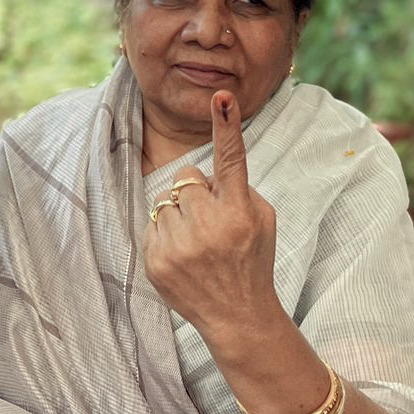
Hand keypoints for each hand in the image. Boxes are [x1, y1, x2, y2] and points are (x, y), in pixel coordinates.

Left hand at [143, 91, 280, 343]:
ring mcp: (181, 245)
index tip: (221, 97)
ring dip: (178, 215)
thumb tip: (202, 175)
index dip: (226, 127)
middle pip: (186, 178)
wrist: (238, 316)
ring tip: (197, 243)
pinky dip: (165, 235)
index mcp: (240, 211)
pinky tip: (184, 257)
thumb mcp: (261, 221)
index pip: (232, 160)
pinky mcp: (157, 261)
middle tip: (209, 220)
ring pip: (164, 201)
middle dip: (194, 192)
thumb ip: (237, 190)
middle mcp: (211, 225)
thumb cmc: (250, 260)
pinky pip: (152, 224)